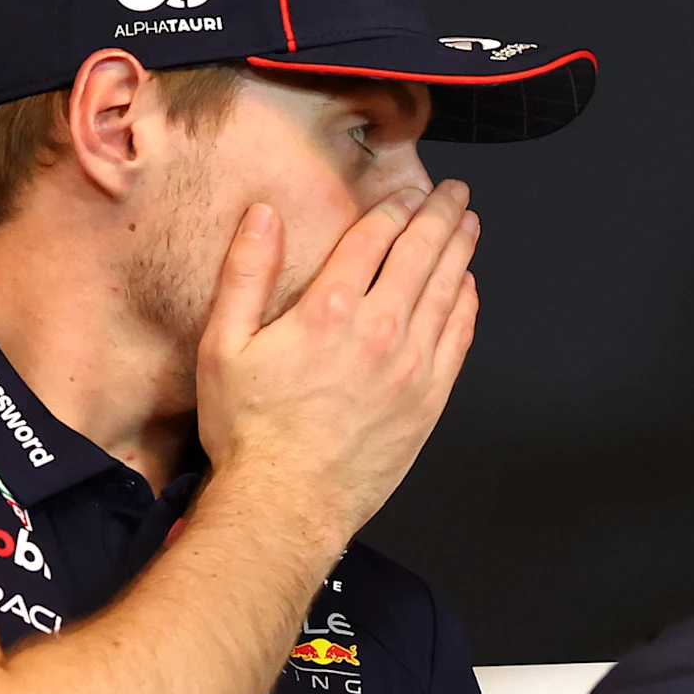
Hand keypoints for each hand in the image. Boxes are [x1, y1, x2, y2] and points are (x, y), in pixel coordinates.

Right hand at [195, 181, 481, 542]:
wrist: (288, 502)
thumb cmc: (250, 430)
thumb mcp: (224, 345)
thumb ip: (245, 274)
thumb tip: (263, 216)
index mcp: (328, 310)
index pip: (373, 239)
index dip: (394, 207)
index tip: (408, 190)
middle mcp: (379, 330)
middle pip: (421, 255)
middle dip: (440, 216)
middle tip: (456, 193)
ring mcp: (412, 366)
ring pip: (447, 291)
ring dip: (461, 251)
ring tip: (470, 225)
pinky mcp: (430, 400)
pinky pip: (458, 338)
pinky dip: (466, 305)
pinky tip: (468, 287)